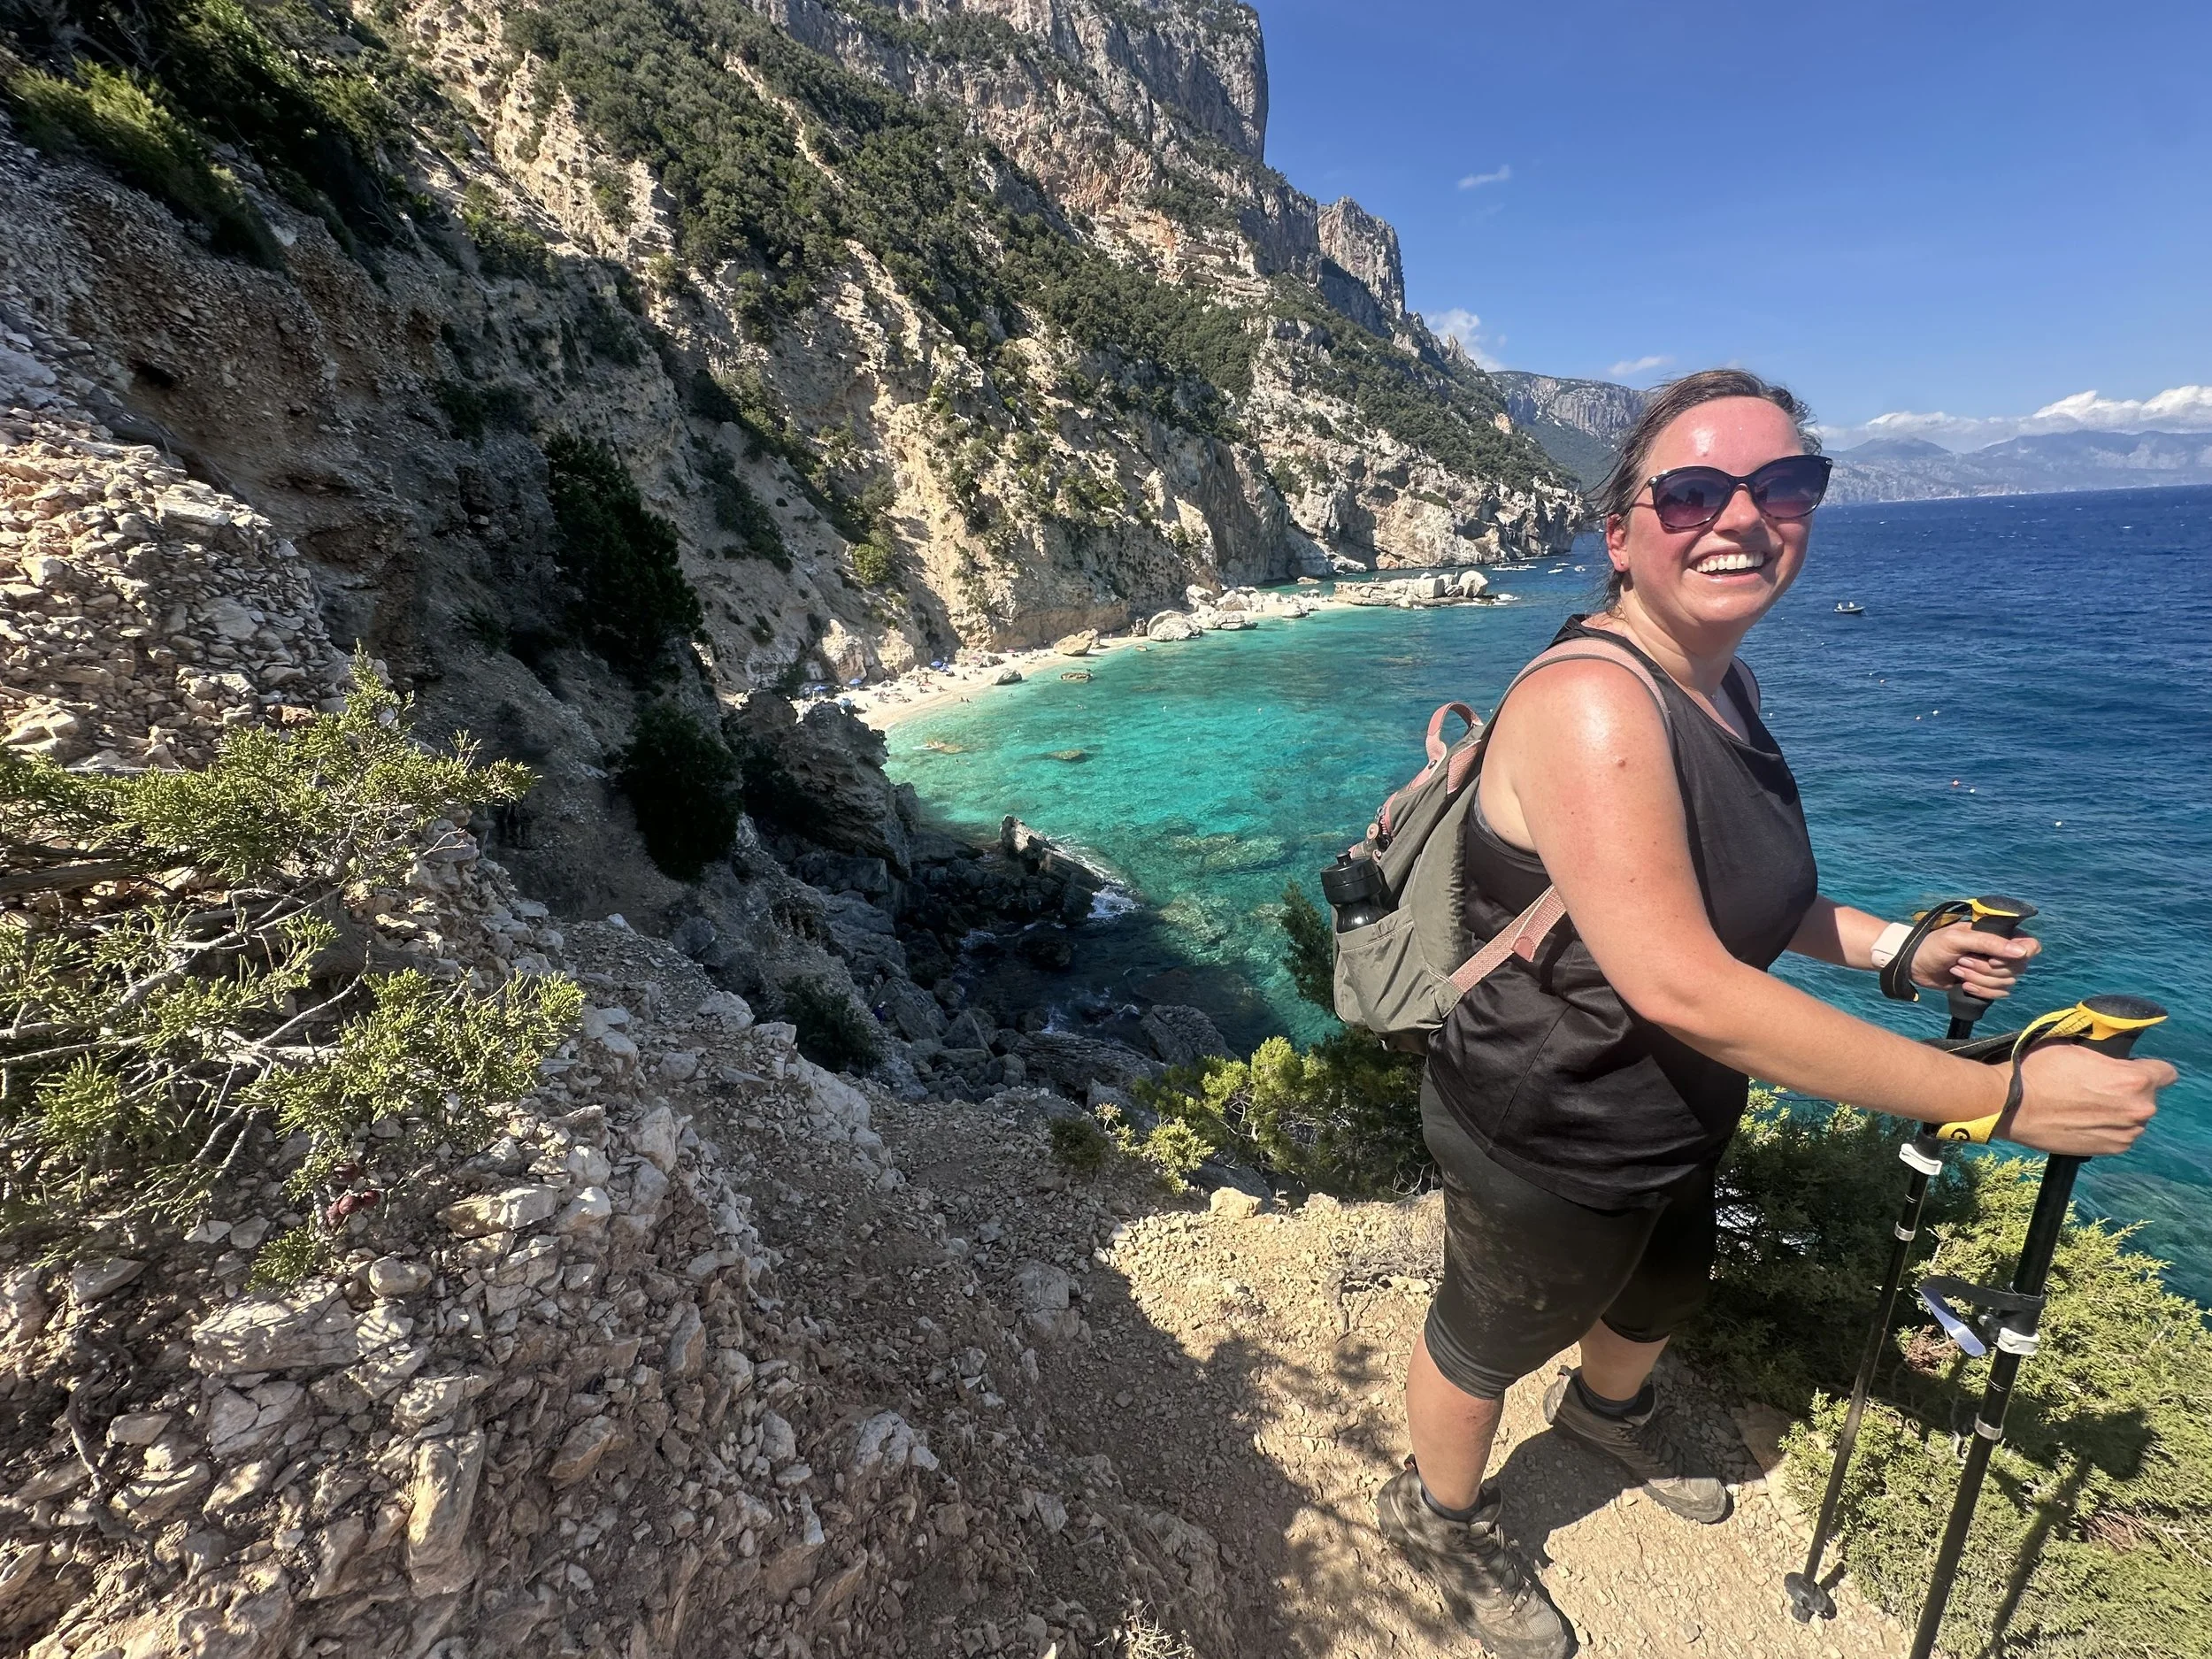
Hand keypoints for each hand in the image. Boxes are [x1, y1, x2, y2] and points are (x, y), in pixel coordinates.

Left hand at [1913, 924, 2038, 1002]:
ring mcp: (1995, 969)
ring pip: (2007, 983)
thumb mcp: (1958, 939)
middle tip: (1963, 961)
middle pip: (2018, 968)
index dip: (2018, 956)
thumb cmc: (1933, 945)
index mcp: (1998, 935)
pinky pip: (1999, 994)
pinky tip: (1963, 985)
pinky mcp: (1986, 984)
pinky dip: (1981, 991)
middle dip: (1987, 969)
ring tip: (1958, 970)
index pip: (2031, 946)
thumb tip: (2021, 951)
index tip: (1993, 960)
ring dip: (1980, 979)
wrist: (1914, 965)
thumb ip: (1989, 942)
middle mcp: (2001, 952)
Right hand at [2003, 1043, 2170, 1156]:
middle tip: (2099, 1087)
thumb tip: (2116, 1056)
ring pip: (2135, 1117)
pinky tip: (2084, 1120)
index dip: (2147, 1068)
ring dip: (2120, 1111)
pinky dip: (2109, 1128)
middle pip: (2148, 1095)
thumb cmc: (2040, 1070)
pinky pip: (2122, 1134)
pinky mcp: (2112, 1149)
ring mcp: (2127, 1133)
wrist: (2012, 1105)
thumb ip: (2108, 1055)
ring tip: (2088, 1106)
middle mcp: (2139, 1109)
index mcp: (2135, 1080)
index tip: (2128, 1070)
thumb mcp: (2077, 1047)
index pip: (2167, 1072)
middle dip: (2130, 1090)